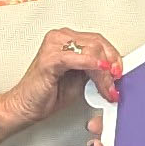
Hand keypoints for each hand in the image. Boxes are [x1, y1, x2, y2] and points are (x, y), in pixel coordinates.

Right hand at [2, 27, 123, 130]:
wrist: (24, 107)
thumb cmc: (47, 93)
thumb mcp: (80, 79)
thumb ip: (96, 70)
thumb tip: (114, 70)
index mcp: (66, 39)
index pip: (98, 41)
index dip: (113, 56)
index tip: (120, 72)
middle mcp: (60, 38)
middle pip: (97, 44)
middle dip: (111, 66)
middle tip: (115, 83)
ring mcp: (53, 46)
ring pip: (91, 50)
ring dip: (103, 72)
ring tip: (106, 87)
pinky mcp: (49, 59)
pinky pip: (76, 58)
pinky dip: (91, 65)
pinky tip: (100, 72)